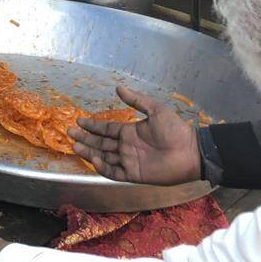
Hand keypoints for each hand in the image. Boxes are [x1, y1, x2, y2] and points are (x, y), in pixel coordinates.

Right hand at [68, 86, 200, 185]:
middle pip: (101, 142)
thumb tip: (118, 87)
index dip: (93, 125)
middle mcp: (126, 146)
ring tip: (75, 145)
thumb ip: (136, 100)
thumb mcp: (156, 110)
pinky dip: (103, 167)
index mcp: (130, 131)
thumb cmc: (175, 130)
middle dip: (85, 137)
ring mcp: (129, 160)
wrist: (191, 152)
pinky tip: (93, 160)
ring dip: (89, 151)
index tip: (78, 120)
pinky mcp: (134, 174)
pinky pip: (114, 172)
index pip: (106, 129)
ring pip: (104, 156)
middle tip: (70, 133)